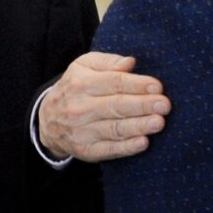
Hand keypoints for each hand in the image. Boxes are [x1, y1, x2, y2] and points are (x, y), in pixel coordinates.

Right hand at [38, 52, 170, 161]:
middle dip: (142, 105)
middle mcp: (80, 107)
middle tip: (164, 105)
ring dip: (139, 126)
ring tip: (159, 122)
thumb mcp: (84, 66)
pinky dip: (126, 148)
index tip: (158, 86)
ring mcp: (82, 131)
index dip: (137, 84)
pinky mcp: (86, 150)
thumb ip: (108, 61)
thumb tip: (130, 62)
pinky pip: (108, 150)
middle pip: (116, 106)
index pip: (113, 82)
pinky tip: (143, 143)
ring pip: (115, 129)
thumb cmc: (75, 87)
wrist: (48, 119)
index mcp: (81, 83)